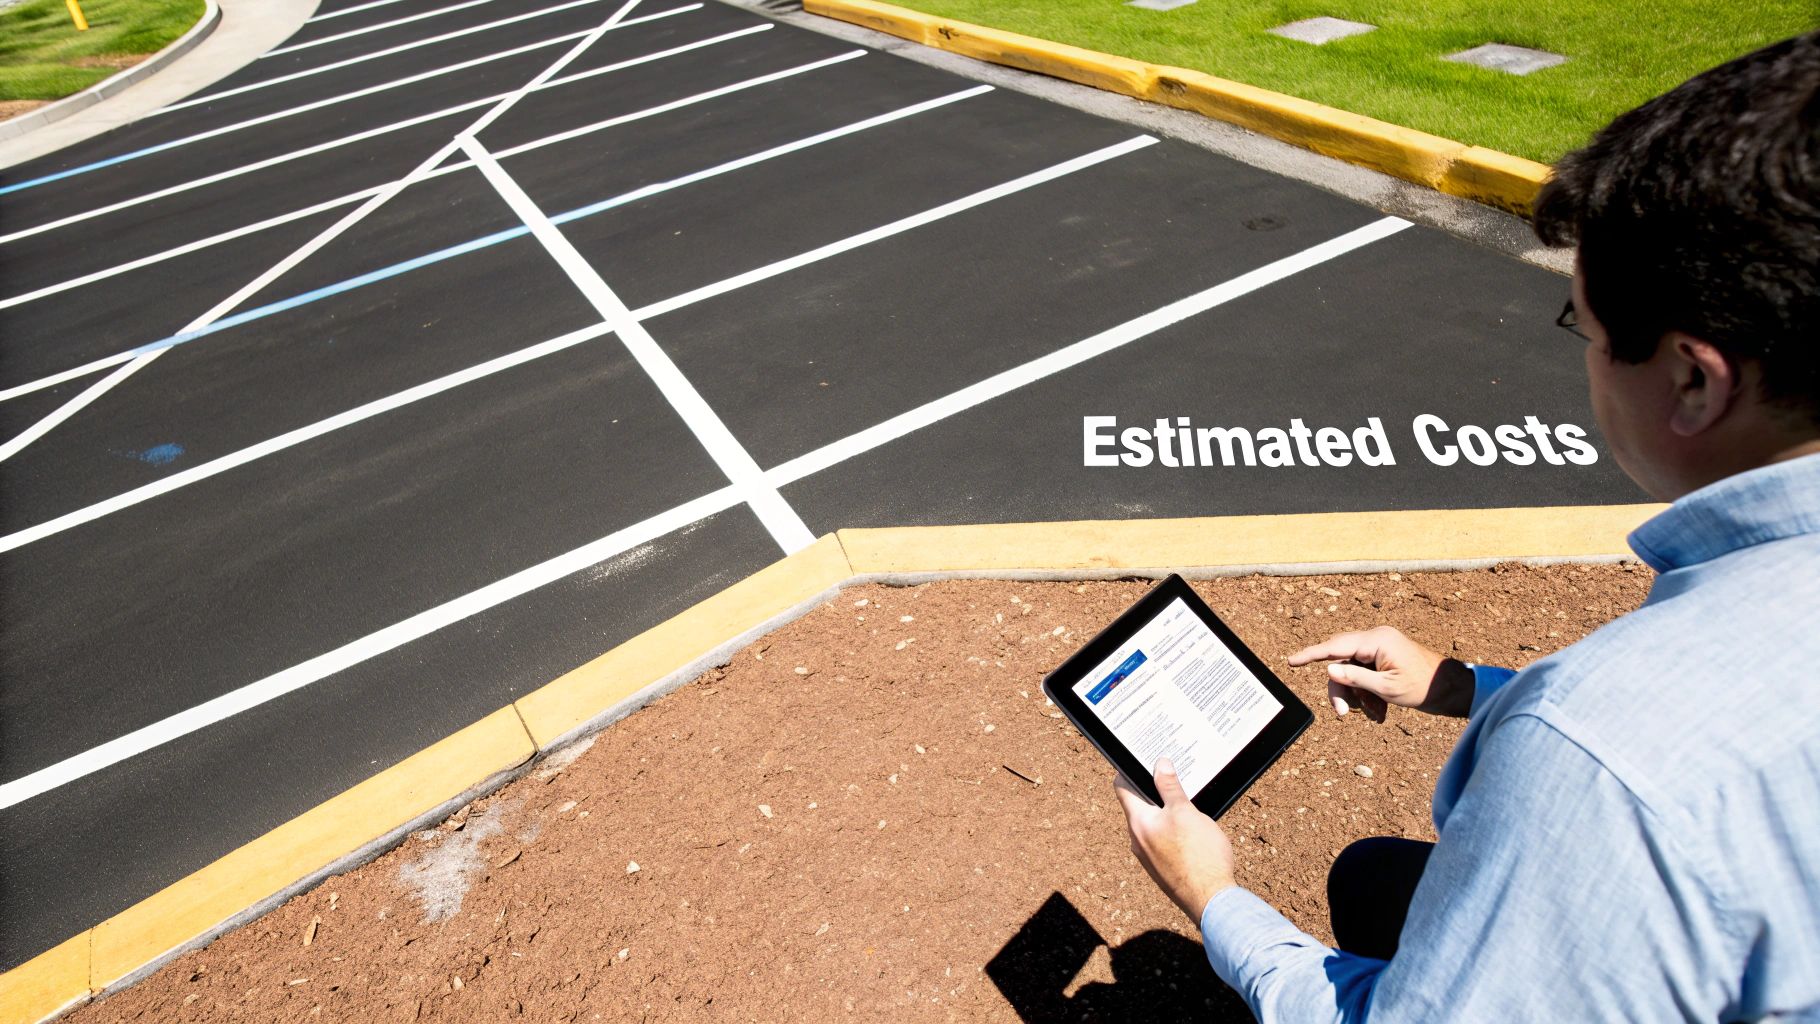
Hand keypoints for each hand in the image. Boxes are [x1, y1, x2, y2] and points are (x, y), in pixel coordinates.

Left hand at [1113, 758, 1235, 923]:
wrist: (1211, 900)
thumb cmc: (1199, 855)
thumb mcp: (1185, 812)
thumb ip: (1170, 787)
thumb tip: (1160, 764)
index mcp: (1138, 822)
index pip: (1123, 788)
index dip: (1129, 771)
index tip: (1140, 760)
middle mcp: (1138, 840)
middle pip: (1138, 806)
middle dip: (1153, 791)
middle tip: (1171, 776)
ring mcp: (1149, 856)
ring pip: (1153, 825)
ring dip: (1165, 812)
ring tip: (1186, 802)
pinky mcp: (1162, 868)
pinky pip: (1162, 842)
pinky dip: (1172, 831)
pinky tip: (1191, 831)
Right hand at [1287, 626, 1473, 719]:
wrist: (1451, 689)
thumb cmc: (1423, 687)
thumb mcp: (1386, 688)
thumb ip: (1355, 678)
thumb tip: (1329, 669)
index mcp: (1376, 640)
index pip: (1335, 646)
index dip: (1311, 655)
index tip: (1291, 661)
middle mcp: (1375, 640)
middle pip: (1341, 662)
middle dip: (1342, 690)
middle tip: (1343, 714)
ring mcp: (1380, 649)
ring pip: (1351, 672)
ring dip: (1358, 696)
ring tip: (1375, 715)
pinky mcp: (1383, 659)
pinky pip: (1364, 675)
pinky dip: (1367, 694)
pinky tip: (1379, 712)